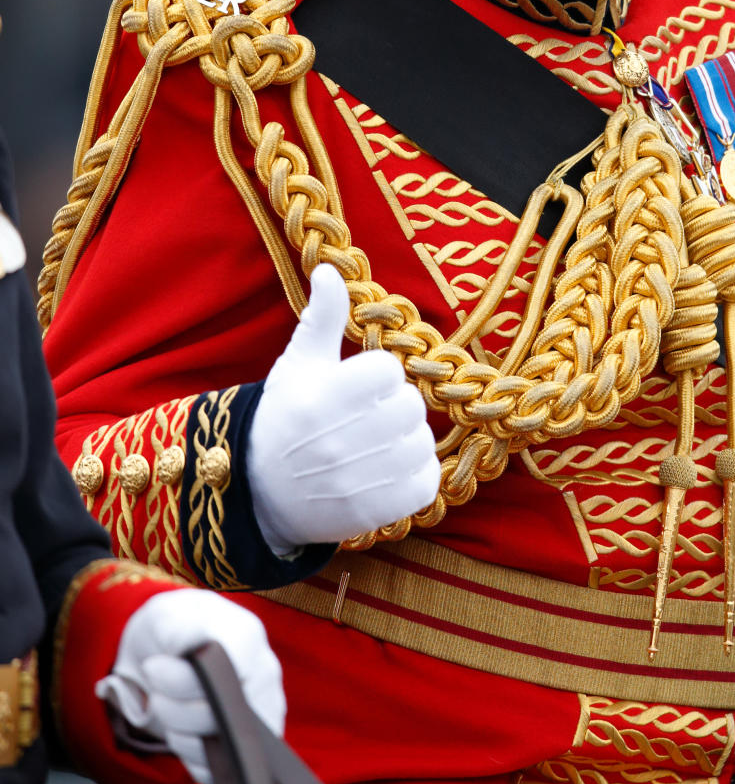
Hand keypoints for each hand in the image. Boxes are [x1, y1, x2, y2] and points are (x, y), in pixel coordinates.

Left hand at [96, 589, 283, 783]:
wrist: (173, 645)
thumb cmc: (176, 626)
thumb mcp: (170, 615)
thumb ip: (180, 628)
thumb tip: (191, 645)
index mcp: (248, 639)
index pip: (227, 677)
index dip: (185, 684)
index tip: (153, 668)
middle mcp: (264, 676)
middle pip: (220, 718)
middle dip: (175, 711)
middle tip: (156, 691)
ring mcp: (260, 711)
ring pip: (221, 748)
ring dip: (181, 736)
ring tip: (168, 708)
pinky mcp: (248, 743)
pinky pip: (222, 770)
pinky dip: (194, 760)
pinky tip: (182, 734)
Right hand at [248, 263, 439, 555]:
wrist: (260, 492)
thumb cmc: (284, 417)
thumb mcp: (298, 364)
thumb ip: (323, 317)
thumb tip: (331, 269)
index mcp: (324, 398)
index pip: (388, 370)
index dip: (377, 374)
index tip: (359, 385)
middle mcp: (341, 442)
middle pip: (409, 406)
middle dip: (394, 405)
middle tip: (370, 414)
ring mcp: (359, 481)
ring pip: (421, 443)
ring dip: (407, 439)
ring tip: (380, 441)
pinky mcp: (374, 514)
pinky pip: (424, 484)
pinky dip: (417, 475)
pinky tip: (392, 468)